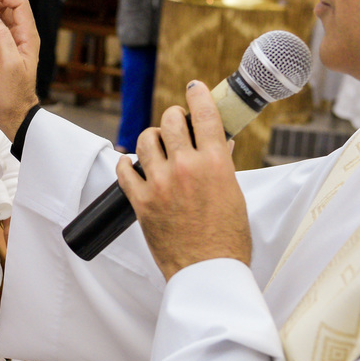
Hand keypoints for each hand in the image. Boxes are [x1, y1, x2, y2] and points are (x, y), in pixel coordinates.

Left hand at [116, 81, 250, 279]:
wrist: (208, 271)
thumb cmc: (228, 239)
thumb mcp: (234, 195)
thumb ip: (223, 165)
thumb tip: (221, 143)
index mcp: (216, 163)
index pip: (205, 114)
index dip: (198, 95)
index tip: (194, 89)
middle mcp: (187, 167)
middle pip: (170, 120)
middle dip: (173, 118)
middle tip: (176, 125)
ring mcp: (161, 183)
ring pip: (146, 139)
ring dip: (151, 138)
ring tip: (157, 146)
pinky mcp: (141, 201)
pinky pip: (125, 168)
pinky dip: (128, 164)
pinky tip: (134, 165)